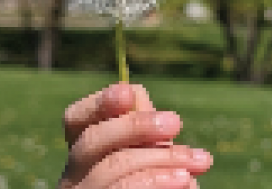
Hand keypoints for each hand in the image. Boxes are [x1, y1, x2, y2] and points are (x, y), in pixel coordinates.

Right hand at [59, 83, 212, 188]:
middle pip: (91, 143)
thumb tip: (136, 94)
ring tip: (198, 163)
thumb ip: (143, 134)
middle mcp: (74, 180)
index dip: (98, 104)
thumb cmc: (156, 188)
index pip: (76, 121)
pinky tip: (186, 184)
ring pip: (111, 172)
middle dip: (136, 127)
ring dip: (159, 161)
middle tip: (176, 122)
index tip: (127, 92)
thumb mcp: (150, 160)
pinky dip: (158, 186)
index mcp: (85, 158)